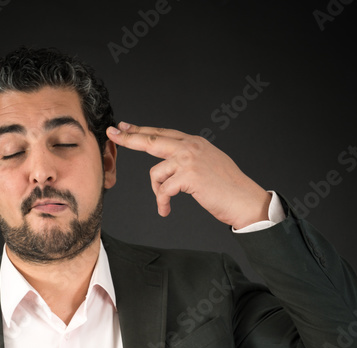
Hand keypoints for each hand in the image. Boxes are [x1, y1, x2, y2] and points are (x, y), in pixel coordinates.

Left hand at [107, 122, 270, 228]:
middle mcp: (190, 146)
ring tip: (165, 204)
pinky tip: (166, 211)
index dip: (141, 130)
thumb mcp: (208, 165)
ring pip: (156, 172)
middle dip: (129, 138)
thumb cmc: (227, 188)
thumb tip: (172, 165)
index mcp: (194, 142)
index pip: (162, 133)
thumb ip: (190, 159)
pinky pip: (164, 189)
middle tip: (112, 134)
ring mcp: (189, 159)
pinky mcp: (189, 175)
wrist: (244, 199)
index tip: (125, 127)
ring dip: (157, 192)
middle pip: (152, 139)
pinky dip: (162, 203)